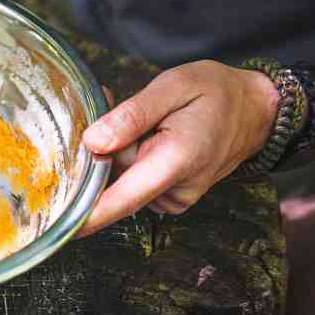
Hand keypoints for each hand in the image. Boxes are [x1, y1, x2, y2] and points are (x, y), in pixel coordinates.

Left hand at [78, 60, 279, 236]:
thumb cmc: (216, 92)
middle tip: (111, 104)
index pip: (122, 198)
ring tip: (140, 117)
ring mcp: (173, 197)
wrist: (255, 110)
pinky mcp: (169, 197)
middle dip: (102, 147)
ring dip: (118, 149)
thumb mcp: (173, 86)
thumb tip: (94, 142)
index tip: (59, 228)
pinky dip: (131, 156)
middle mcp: (175, 189)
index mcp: (177, 160)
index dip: (87, 215)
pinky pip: (134, 179)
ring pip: (122, 178)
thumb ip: (132, 115)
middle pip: (113, 181)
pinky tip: (146, 133)